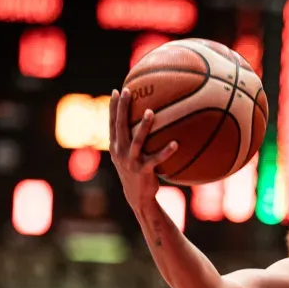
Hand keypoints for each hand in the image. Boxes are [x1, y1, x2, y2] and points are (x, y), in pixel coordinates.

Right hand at [109, 88, 177, 204]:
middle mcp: (120, 152)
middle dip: (122, 108)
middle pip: (120, 126)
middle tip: (128, 91)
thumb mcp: (129, 156)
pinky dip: (166, 152)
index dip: (113, 107)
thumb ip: (131, 140)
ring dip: (144, 126)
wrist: (137, 197)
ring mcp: (130, 162)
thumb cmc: (136, 172)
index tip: (116, 90)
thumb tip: (144, 120)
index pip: (112, 123)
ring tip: (151, 111)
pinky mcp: (143, 171)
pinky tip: (176, 143)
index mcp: (115, 147)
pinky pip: (156, 159)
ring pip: (137, 140)